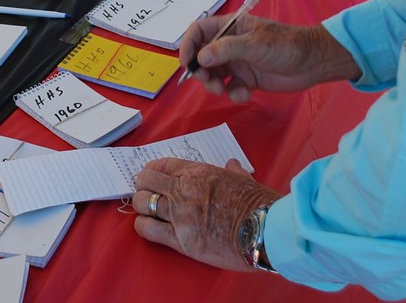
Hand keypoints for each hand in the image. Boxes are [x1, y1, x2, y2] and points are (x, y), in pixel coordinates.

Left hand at [131, 157, 280, 270]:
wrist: (265, 230)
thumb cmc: (258, 203)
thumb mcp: (244, 179)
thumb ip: (233, 171)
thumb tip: (232, 164)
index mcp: (197, 172)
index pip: (162, 165)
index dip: (151, 170)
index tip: (150, 177)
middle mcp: (183, 189)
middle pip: (146, 181)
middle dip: (142, 186)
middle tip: (145, 193)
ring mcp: (179, 214)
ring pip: (142, 203)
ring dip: (140, 205)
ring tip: (144, 210)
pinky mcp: (180, 239)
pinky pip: (148, 229)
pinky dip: (142, 226)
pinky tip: (145, 226)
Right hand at [180, 16, 359, 102]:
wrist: (312, 63)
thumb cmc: (285, 45)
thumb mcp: (255, 44)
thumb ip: (226, 50)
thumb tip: (201, 57)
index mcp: (230, 27)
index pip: (199, 31)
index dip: (188, 44)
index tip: (187, 62)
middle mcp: (230, 44)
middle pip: (202, 56)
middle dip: (202, 71)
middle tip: (208, 81)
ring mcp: (238, 62)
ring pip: (214, 75)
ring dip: (215, 85)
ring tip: (224, 91)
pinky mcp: (247, 79)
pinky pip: (231, 88)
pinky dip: (234, 94)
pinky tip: (246, 94)